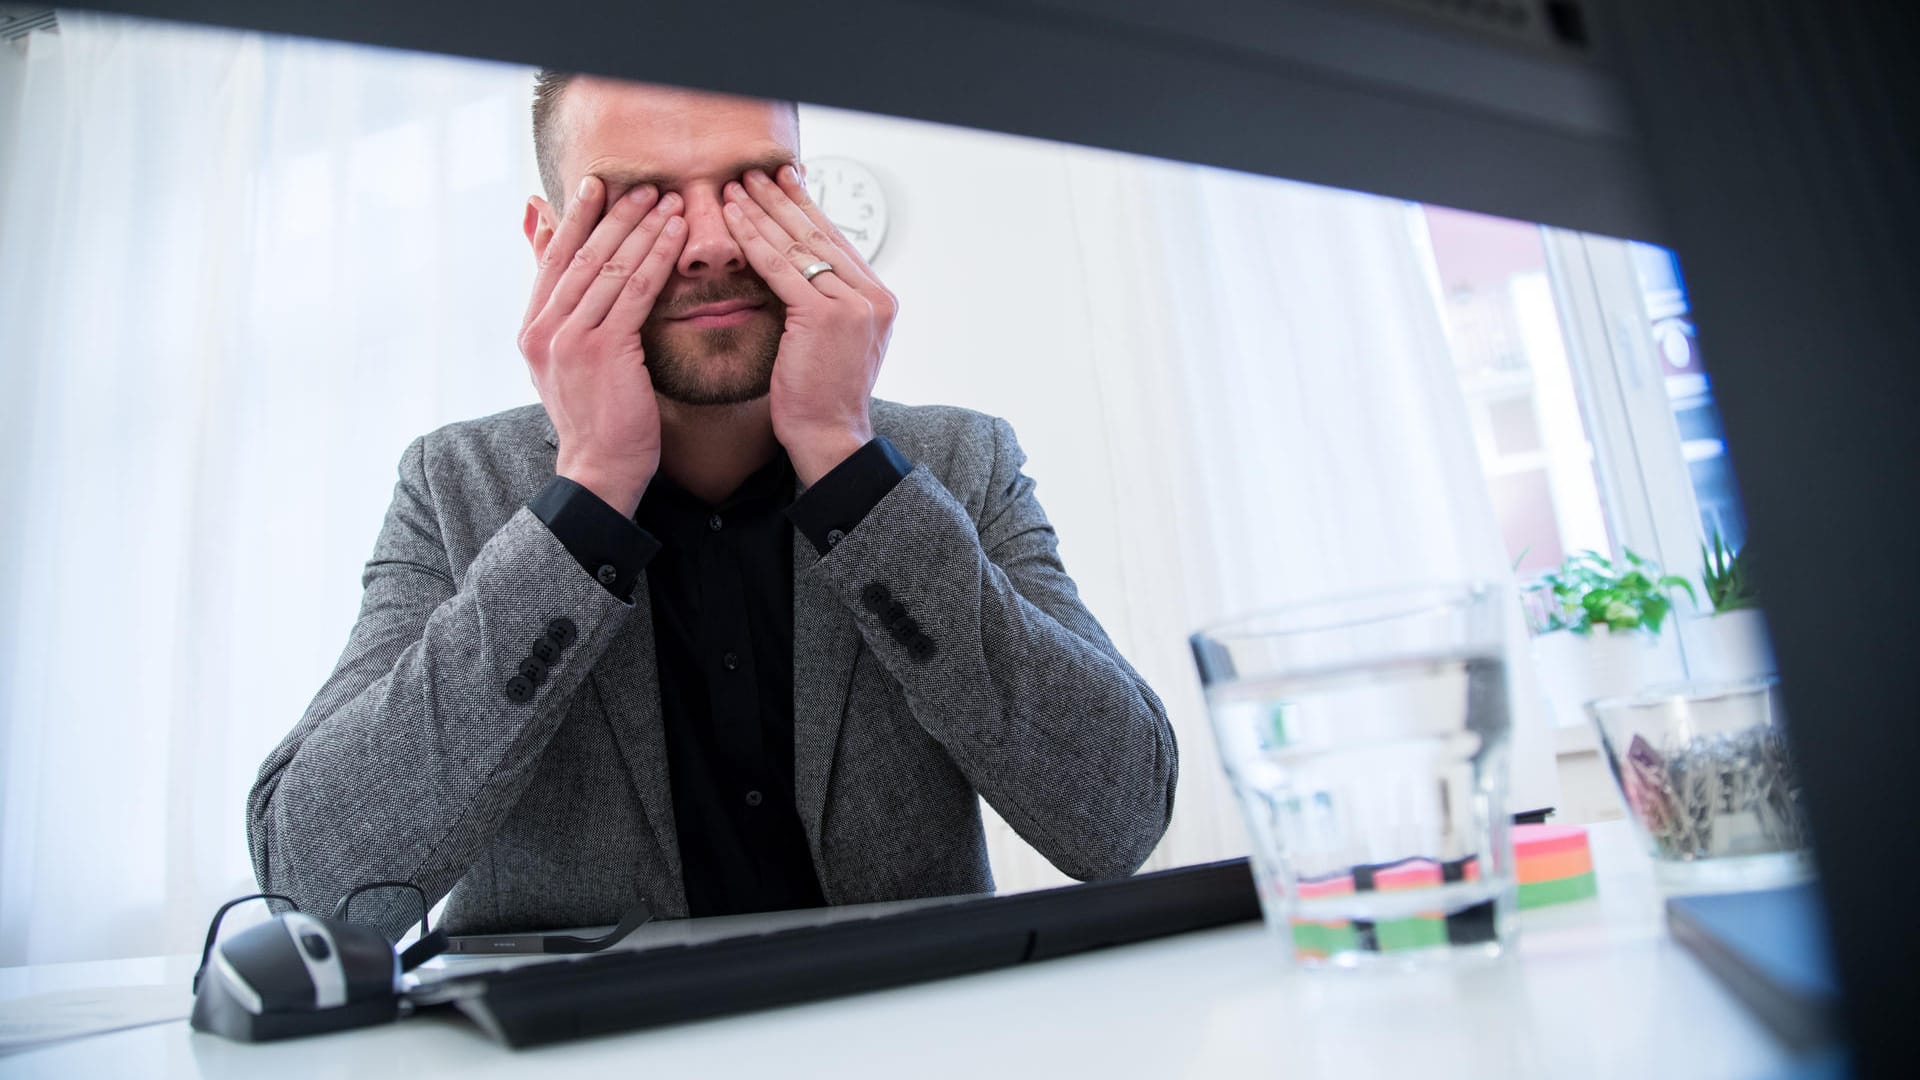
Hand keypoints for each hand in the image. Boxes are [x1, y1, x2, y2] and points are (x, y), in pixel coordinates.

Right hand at [518, 176, 687, 516]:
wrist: (599, 470)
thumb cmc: (595, 417)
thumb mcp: (566, 362)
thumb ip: (562, 312)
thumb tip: (549, 271)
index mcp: (533, 329)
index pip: (553, 260)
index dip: (575, 219)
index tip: (595, 185)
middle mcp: (544, 329)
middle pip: (581, 255)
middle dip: (614, 215)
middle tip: (642, 184)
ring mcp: (569, 338)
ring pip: (609, 267)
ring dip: (642, 229)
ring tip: (668, 201)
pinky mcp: (601, 350)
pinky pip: (634, 292)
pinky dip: (656, 259)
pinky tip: (675, 238)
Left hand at [721, 166, 896, 484]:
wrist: (830, 437)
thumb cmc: (821, 398)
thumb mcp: (834, 343)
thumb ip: (828, 304)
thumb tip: (799, 271)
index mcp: (880, 300)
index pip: (837, 243)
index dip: (806, 210)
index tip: (782, 184)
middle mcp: (874, 296)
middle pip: (820, 235)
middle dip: (783, 200)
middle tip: (756, 173)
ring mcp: (854, 305)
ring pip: (799, 246)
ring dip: (763, 211)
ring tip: (737, 187)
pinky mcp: (826, 316)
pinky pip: (781, 268)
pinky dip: (754, 240)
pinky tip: (733, 220)